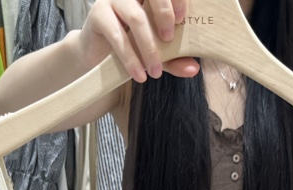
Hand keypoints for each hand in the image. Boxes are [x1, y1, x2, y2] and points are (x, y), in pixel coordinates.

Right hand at [80, 0, 199, 81]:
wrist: (99, 57)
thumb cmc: (131, 47)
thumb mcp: (157, 52)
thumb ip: (174, 57)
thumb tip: (194, 68)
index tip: (182, 18)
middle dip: (164, 12)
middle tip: (169, 38)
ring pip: (136, 17)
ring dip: (149, 47)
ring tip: (156, 71)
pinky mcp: (98, 15)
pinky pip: (118, 36)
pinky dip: (131, 58)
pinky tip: (139, 75)